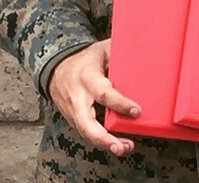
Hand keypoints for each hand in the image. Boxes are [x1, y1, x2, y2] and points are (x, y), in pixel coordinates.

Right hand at [48, 39, 140, 157]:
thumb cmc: (84, 60)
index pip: (104, 94)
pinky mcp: (74, 121)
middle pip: (87, 123)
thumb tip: (142, 53)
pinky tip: (117, 143)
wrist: (56, 69)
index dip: (120, 104)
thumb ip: (119, 53)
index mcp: (88, 78)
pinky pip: (87, 132)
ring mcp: (74, 112)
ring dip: (105, 143)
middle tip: (120, 146)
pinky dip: (101, 140)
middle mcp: (78, 98)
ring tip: (123, 148)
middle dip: (104, 138)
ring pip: (86, 132)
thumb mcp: (101, 50)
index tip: (136, 111)